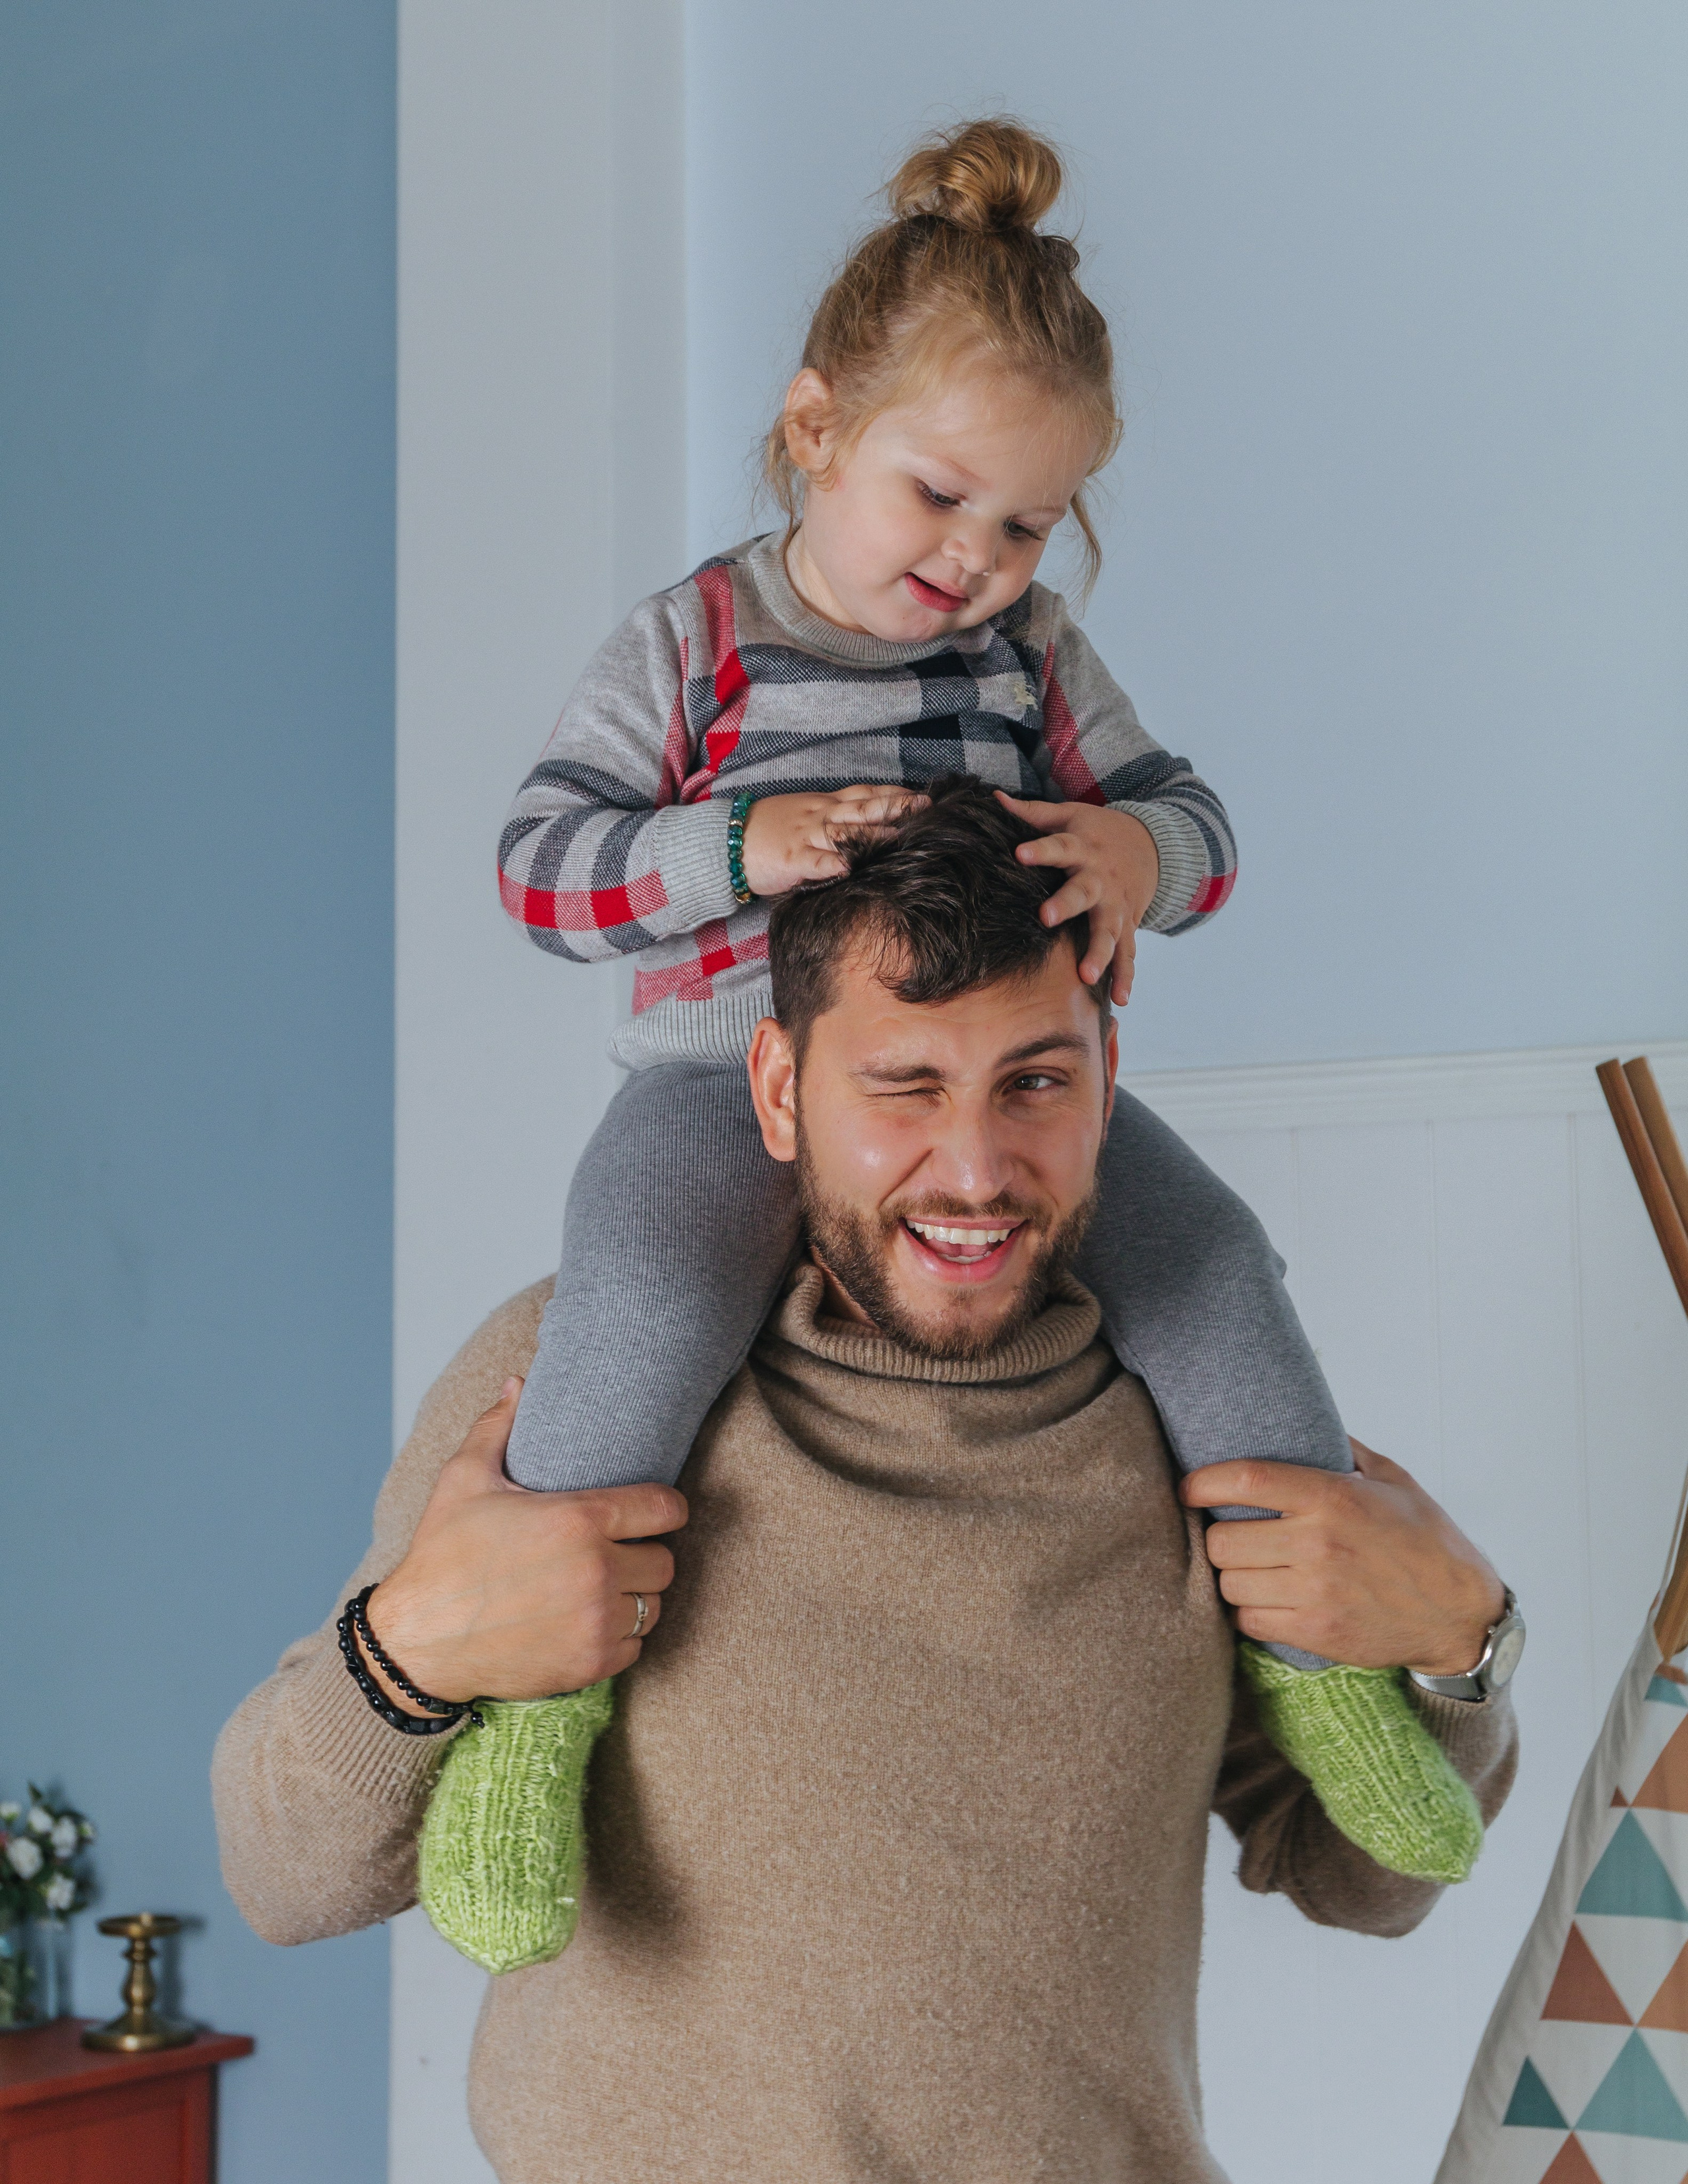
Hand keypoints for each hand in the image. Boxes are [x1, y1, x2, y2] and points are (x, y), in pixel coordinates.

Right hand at [361, 1378, 685, 1708]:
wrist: (416, 1643)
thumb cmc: (441, 1556)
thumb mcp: (463, 1480)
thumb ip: (498, 1427)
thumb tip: (518, 1383)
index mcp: (577, 1519)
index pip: (666, 1508)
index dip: (664, 1507)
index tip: (652, 1511)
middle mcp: (596, 1570)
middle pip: (664, 1561)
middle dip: (644, 1553)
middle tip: (616, 1551)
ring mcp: (595, 1622)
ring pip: (654, 1605)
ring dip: (634, 1596)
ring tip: (603, 1585)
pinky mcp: (589, 1664)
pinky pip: (636, 1646)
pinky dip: (620, 1637)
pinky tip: (589, 1622)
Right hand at [740, 785, 928, 895]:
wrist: (726, 839)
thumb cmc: (766, 830)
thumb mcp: (803, 815)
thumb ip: (832, 819)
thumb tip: (865, 824)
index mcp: (824, 805)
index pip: (864, 793)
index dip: (893, 793)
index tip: (921, 795)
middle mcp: (819, 815)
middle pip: (863, 807)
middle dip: (895, 807)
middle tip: (925, 807)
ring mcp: (805, 835)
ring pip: (843, 831)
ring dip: (871, 834)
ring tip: (899, 837)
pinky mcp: (790, 858)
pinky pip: (812, 860)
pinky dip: (829, 863)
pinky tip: (847, 868)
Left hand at [994, 793, 1158, 1004]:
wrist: (1152, 844)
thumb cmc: (1097, 831)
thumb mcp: (1070, 815)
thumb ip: (1033, 812)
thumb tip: (992, 798)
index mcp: (1082, 848)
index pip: (1058, 846)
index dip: (1040, 850)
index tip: (1020, 853)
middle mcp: (1100, 878)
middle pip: (1084, 892)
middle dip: (1067, 904)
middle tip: (1047, 917)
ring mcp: (1117, 905)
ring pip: (1109, 930)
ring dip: (1100, 953)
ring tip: (1088, 975)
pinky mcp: (1128, 925)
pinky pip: (1128, 953)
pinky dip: (1126, 976)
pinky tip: (1120, 999)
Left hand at [1180, 1439, 1506, 1677]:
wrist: (1460, 1614)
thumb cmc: (1425, 1540)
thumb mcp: (1393, 1479)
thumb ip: (1343, 1449)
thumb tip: (1300, 1421)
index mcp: (1334, 1497)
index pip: (1245, 1479)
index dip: (1203, 1482)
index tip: (1190, 1488)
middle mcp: (1319, 1543)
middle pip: (1223, 1539)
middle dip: (1219, 1535)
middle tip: (1233, 1532)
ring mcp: (1316, 1592)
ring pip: (1230, 1583)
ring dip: (1232, 1575)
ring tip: (1250, 1566)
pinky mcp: (1317, 1632)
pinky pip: (1249, 1621)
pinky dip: (1249, 1610)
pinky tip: (1266, 1598)